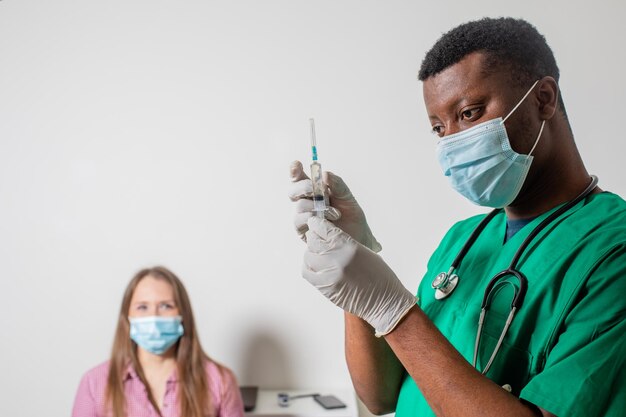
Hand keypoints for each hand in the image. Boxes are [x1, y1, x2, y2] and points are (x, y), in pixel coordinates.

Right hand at [288, 160, 380, 251]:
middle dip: (303, 187)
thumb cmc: (351, 216)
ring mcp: (304, 217)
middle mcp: (306, 203)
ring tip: (334, 212)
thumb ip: (337, 184)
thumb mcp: (347, 197)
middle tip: (316, 189)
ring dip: (315, 206)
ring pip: (299, 206)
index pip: (299, 178)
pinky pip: (300, 222)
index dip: (294, 170)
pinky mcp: (304, 232)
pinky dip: (312, 218)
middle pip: (293, 191)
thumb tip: (325, 174)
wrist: (358, 238)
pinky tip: (324, 221)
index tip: (297, 165)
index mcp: (314, 191)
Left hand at [303, 216, 415, 335]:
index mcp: (350, 247)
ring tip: (318, 254)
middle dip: (314, 238)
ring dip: (311, 253)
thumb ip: (345, 243)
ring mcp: (330, 275)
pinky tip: (316, 266)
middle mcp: (338, 259)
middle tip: (316, 239)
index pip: (325, 229)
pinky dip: (308, 267)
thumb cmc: (379, 276)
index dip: (317, 224)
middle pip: (314, 242)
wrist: (385, 302)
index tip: (315, 223)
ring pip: (308, 257)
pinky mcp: (325, 288)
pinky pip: (307, 273)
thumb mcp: (365, 252)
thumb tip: (327, 236)